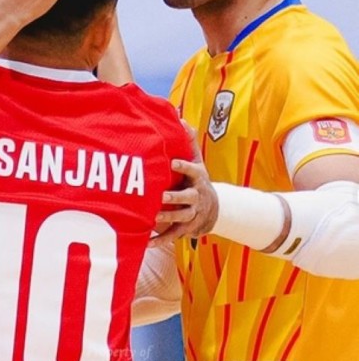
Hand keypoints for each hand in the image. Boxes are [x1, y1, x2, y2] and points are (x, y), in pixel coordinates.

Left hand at [151, 121, 219, 244]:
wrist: (214, 208)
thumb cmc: (197, 179)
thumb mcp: (197, 160)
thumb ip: (188, 141)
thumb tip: (181, 118)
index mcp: (198, 178)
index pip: (193, 171)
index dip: (184, 167)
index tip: (172, 162)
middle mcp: (196, 197)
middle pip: (187, 198)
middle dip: (175, 197)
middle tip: (162, 196)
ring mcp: (192, 214)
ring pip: (180, 217)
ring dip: (167, 218)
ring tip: (153, 218)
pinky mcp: (185, 228)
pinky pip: (172, 235)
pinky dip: (159, 240)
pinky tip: (145, 243)